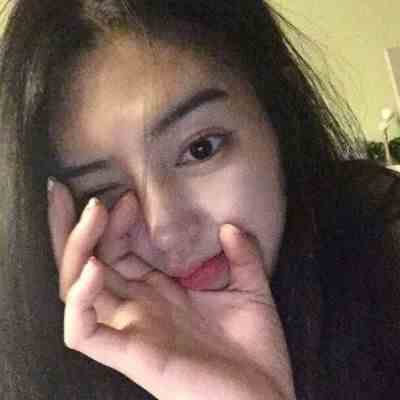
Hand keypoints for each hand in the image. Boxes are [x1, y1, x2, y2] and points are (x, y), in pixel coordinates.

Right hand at [48, 180, 295, 399]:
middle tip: (76, 195)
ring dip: (77, 249)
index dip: (119, 223)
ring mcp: (133, 330)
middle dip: (80, 228)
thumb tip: (229, 224)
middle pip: (90, 263)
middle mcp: (140, 308)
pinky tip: (95, 267)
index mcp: (162, 293)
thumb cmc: (255, 351)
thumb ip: (242, 256)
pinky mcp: (132, 355)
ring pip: (77, 290)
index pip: (121, 251)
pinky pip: (84, 331)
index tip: (132, 198)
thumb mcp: (250, 290)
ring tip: (93, 215)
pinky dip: (80, 298)